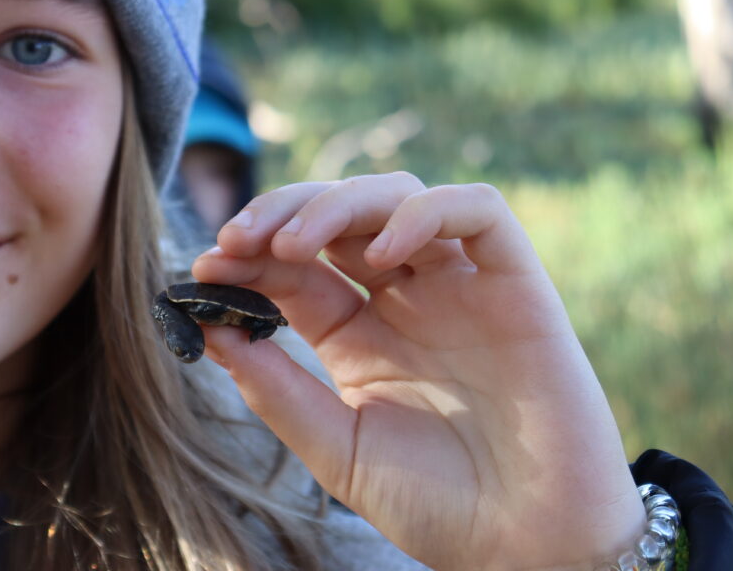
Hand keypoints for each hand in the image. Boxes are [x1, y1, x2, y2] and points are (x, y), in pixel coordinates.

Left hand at [190, 173, 645, 569]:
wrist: (526, 546)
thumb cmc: (435, 505)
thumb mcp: (338, 448)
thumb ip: (277, 390)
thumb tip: (210, 327)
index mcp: (358, 334)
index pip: (295, 267)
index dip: (250, 255)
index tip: (205, 265)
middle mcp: (405, 299)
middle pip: (338, 216)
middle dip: (281, 212)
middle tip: (237, 238)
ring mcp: (460, 286)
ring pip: (398, 196)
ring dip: (338, 205)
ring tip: (293, 244)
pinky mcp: (517, 284)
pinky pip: (479, 213)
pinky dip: (426, 213)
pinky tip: (383, 251)